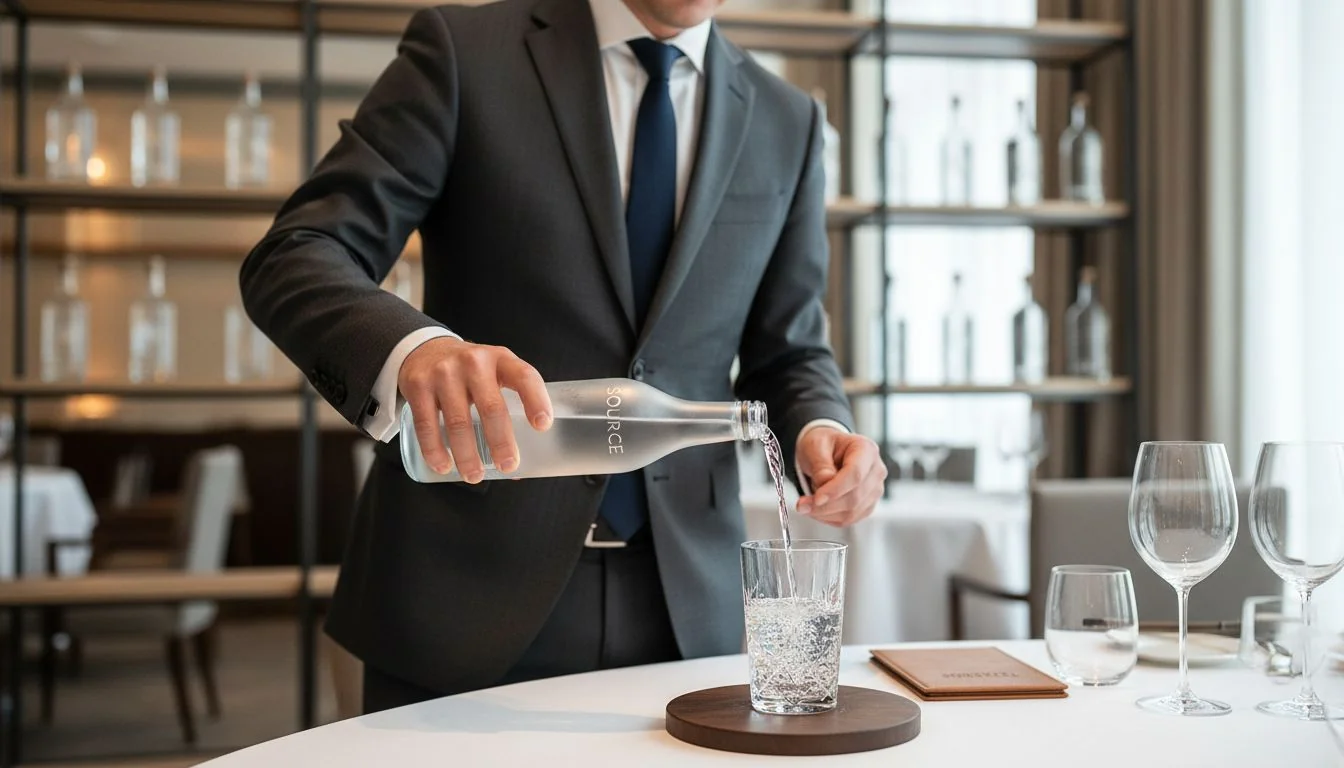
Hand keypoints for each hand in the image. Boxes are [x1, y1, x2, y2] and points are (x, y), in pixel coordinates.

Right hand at [398, 337, 551, 482]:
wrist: (426, 349)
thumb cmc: (470, 370)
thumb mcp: (494, 373)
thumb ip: (507, 407)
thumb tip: (517, 468)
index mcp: (500, 359)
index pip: (524, 376)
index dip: (536, 400)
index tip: (542, 426)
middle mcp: (473, 362)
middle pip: (491, 407)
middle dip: (501, 442)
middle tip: (507, 466)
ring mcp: (444, 373)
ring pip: (458, 422)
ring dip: (467, 454)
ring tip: (474, 475)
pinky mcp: (418, 385)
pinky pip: (427, 424)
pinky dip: (435, 450)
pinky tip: (443, 465)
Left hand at [796, 428, 885, 526]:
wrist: (826, 451)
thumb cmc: (823, 445)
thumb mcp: (815, 446)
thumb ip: (820, 466)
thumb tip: (824, 485)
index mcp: (866, 449)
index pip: (855, 474)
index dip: (835, 489)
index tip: (816, 498)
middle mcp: (876, 471)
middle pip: (854, 497)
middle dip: (825, 505)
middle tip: (802, 504)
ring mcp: (874, 490)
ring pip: (852, 512)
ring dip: (825, 514)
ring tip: (806, 504)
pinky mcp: (867, 505)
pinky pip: (849, 519)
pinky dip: (829, 518)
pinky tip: (817, 510)